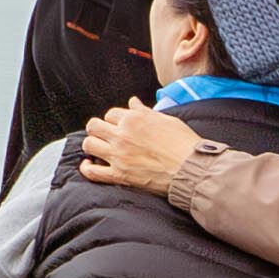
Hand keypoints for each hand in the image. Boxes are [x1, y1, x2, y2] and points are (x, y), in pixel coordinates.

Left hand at [78, 102, 201, 192]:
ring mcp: (118, 156)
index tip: (121, 126)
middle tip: (105, 135)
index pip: (112, 113)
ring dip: (92, 145)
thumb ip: (145, 112)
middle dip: (98, 129)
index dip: (115, 119)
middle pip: (94, 126)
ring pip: (89, 144)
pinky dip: (87, 169)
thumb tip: (133, 102)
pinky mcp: (119, 175)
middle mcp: (122, 135)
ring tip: (99, 148)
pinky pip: (93, 172)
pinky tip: (89, 165)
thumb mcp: (166, 120)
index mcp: (134, 119)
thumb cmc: (184, 144)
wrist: (191, 169)